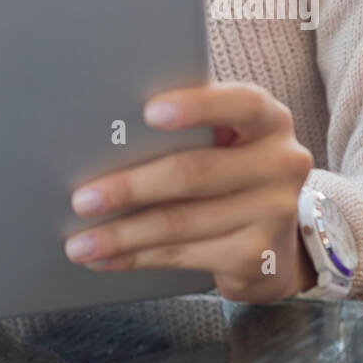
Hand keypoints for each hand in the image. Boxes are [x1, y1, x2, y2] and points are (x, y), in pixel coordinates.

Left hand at [64, 81, 315, 302]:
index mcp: (269, 119)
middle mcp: (282, 163)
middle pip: (194, 172)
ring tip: (80, 240)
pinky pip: (185, 255)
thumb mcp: (222, 136)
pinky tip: (107, 258)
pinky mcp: (260, 257)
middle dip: (130, 187)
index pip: (239, 104)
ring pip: (181, 222)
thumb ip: (188, 127)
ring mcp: (274, 213)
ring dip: (122, 234)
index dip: (194, 106)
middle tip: (82, 199)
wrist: (275, 235)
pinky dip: (139, 257)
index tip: (148, 112)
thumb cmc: (227, 165)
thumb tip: (107, 135)